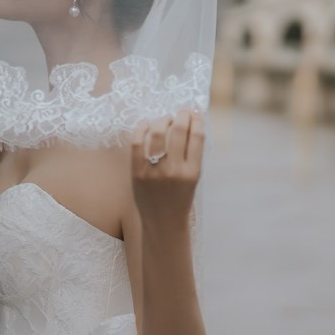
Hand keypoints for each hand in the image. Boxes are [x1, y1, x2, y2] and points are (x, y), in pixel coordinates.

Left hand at [130, 109, 204, 227]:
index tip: (194, 113)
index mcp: (192, 172)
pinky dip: (142, 129)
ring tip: (165, 120)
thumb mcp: (193, 178)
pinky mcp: (137, 172)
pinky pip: (137, 142)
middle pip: (178, 131)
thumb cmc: (180, 197)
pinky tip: (146, 126)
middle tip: (181, 112)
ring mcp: (154, 171)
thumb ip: (191, 154)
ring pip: (158, 133)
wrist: (163, 222)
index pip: (197, 137)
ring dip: (162, 120)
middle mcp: (174, 171)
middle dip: (181, 116)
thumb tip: (190, 124)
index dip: (196, 120)